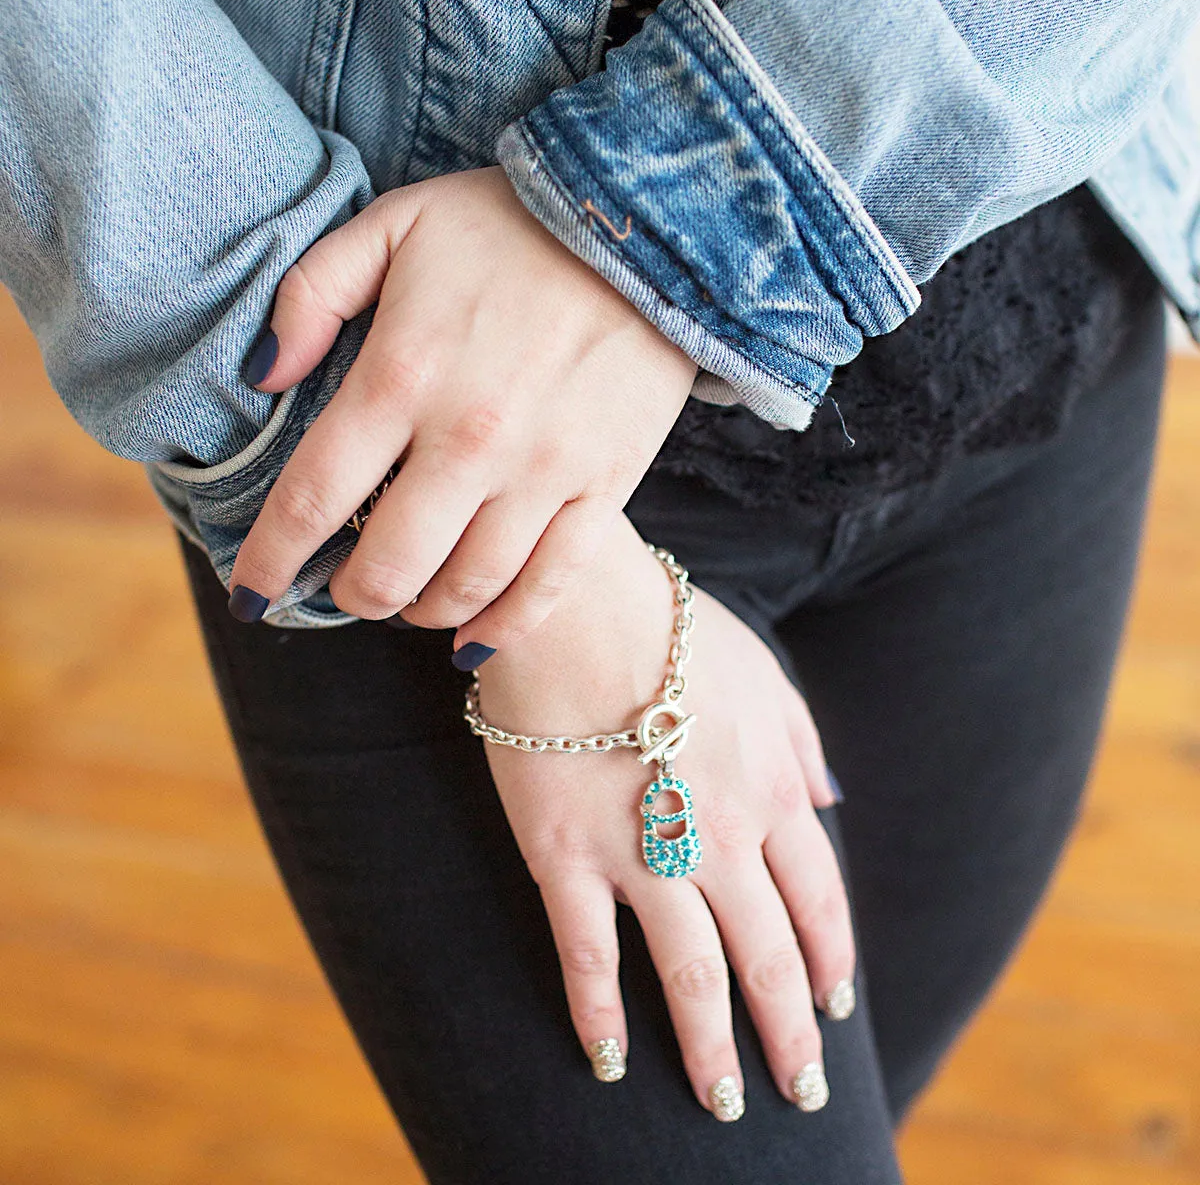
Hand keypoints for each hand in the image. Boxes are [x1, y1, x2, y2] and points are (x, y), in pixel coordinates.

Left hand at [228, 165, 697, 656]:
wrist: (646, 229)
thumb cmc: (509, 226)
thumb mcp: (392, 225)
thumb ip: (310, 294)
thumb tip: (261, 378)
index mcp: (403, 375)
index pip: (313, 497)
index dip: (270, 560)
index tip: (249, 596)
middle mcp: (469, 438)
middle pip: (387, 565)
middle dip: (348, 596)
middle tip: (341, 590)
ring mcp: (543, 470)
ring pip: (466, 587)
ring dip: (421, 612)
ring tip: (406, 603)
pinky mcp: (603, 486)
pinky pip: (549, 585)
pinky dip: (503, 625)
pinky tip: (473, 635)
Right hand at [474, 514, 854, 1119]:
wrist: (575, 603)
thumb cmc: (668, 627)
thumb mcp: (761, 671)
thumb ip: (801, 740)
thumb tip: (831, 800)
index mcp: (770, 788)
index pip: (818, 902)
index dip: (830, 962)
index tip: (835, 1009)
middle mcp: (719, 834)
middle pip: (767, 954)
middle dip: (789, 1032)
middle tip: (802, 1093)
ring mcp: (641, 851)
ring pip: (692, 972)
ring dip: (712, 1045)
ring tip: (723, 1104)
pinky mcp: (566, 856)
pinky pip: (587, 952)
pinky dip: (598, 1011)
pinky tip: (609, 1058)